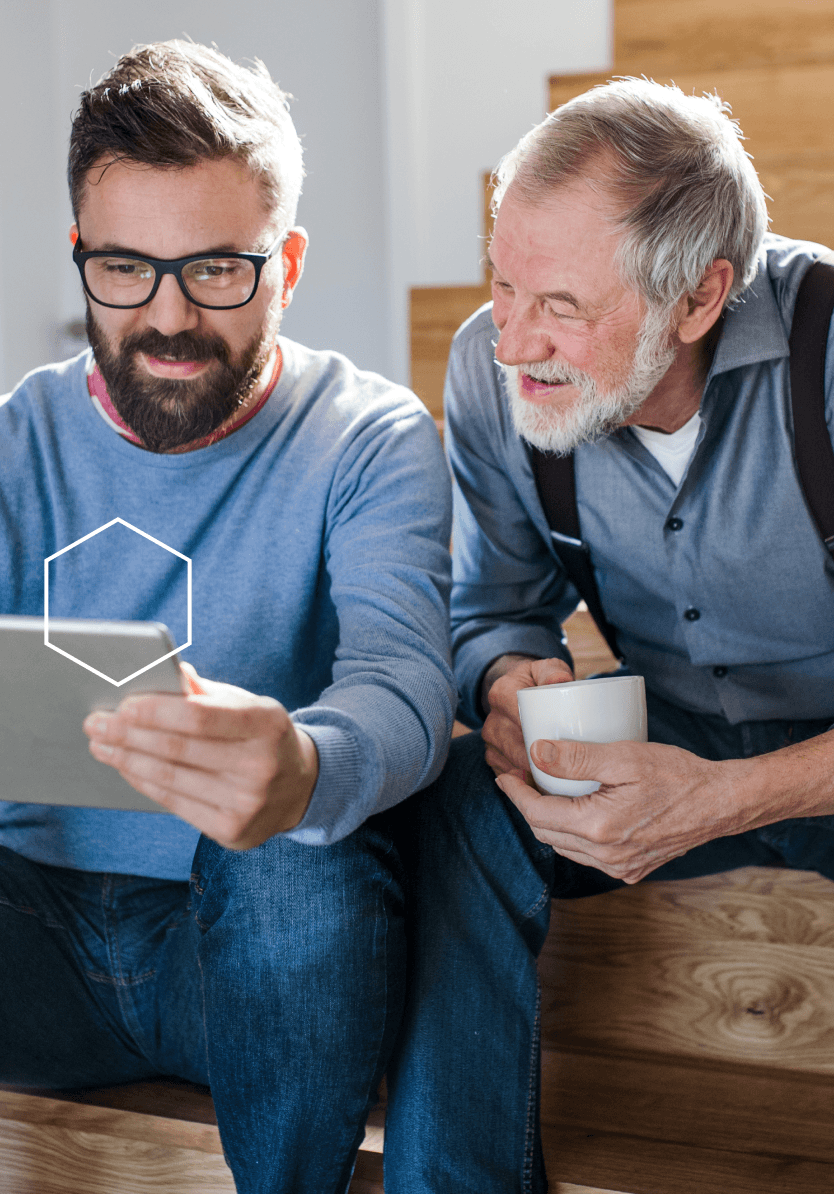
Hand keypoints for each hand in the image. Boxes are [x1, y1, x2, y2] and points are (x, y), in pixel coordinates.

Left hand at [83, 664, 318, 849]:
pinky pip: (174, 803)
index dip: (156, 711)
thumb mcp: (247, 705)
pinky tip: (126, 767)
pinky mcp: (232, 830)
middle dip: (128, 735)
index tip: (122, 705)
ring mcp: (247, 803)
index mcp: (267, 724)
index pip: (200, 717)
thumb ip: (205, 692)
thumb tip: (166, 672)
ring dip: (127, 759)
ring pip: (170, 778)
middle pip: (178, 749)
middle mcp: (260, 766)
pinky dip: (144, 782)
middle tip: (96, 723)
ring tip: (101, 745)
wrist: (301, 787)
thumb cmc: (263, 736)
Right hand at [481, 655, 573, 776]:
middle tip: (569, 769)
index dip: (540, 735)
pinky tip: (543, 784)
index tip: (565, 745)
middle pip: (516, 747)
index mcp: (501, 693)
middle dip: (541, 761)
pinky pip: (508, 775)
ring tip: (560, 779)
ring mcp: (490, 740)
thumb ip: (554, 671)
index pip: (520, 719)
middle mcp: (491, 719)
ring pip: (512, 764)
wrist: (518, 691)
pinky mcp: (492, 756)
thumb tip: (560, 680)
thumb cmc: (540, 682)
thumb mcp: (548, 669)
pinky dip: (525, 782)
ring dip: (534, 774)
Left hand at [496, 736, 754, 882]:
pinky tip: (578, 812)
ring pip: (566, 847)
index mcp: (599, 829)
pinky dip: (575, 835)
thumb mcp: (624, 757)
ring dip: (550, 822)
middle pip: (547, 833)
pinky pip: (589, 855)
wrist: (721, 802)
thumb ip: (577, 757)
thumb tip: (536, 752)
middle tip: (523, 779)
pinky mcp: (632, 869)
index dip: (515, 794)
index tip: (505, 774)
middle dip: (528, 807)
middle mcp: (606, 856)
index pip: (537, 815)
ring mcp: (619, 867)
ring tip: (546, 792)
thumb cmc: (677, 775)